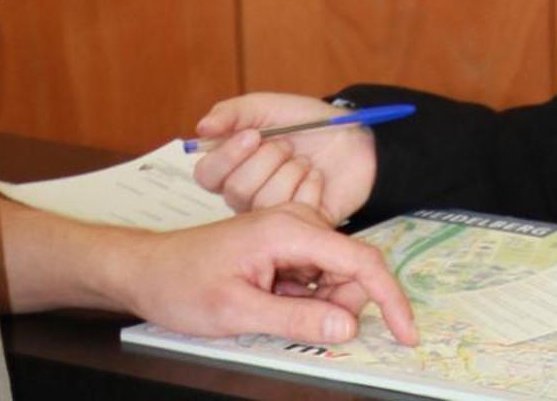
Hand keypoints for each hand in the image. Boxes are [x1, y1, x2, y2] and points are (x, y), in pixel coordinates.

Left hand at [125, 203, 418, 345]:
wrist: (148, 270)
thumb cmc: (182, 285)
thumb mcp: (238, 312)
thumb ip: (297, 318)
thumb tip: (350, 326)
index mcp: (288, 229)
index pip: (361, 260)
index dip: (391, 299)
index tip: (408, 336)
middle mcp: (297, 221)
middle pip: (353, 268)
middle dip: (342, 305)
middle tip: (292, 321)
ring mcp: (292, 230)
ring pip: (337, 274)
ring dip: (320, 302)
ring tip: (270, 308)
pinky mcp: (286, 243)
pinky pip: (318, 274)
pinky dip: (307, 297)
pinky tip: (271, 301)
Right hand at [193, 92, 377, 225]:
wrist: (351, 136)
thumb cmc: (305, 123)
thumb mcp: (267, 108)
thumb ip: (233, 113)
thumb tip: (202, 127)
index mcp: (233, 166)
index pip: (206, 174)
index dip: (227, 156)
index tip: (253, 135)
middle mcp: (246, 195)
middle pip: (235, 190)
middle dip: (268, 160)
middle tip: (287, 146)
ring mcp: (272, 214)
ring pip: (265, 202)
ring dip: (290, 171)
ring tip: (305, 161)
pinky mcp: (300, 226)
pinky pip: (294, 212)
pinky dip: (310, 186)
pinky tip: (317, 177)